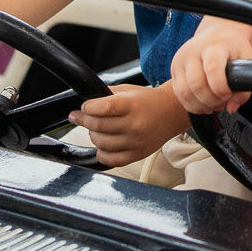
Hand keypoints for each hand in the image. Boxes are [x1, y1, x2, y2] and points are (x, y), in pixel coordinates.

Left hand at [67, 84, 184, 166]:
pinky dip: (101, 153)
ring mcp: (136, 142)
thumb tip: (84, 104)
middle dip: (83, 120)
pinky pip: (111, 160)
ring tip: (95, 129)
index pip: (102, 108)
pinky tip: (102, 145)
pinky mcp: (137, 154)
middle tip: (79, 116)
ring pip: (101, 143)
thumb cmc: (148, 100)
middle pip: (98, 126)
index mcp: (132, 105)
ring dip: (93, 135)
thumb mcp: (128, 90)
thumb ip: (106, 95)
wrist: (172, 113)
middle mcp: (134, 124)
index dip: (88, 108)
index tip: (84, 107)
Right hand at [170, 29, 251, 114]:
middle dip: (211, 101)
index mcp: (213, 46)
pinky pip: (178, 94)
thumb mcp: (246, 62)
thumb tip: (231, 108)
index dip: (221, 88)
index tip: (228, 94)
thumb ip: (243, 88)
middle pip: (196, 84)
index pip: (213, 69)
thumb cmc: (232, 48)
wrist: (217, 34)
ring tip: (213, 105)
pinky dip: (191, 104)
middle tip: (222, 102)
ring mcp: (180, 60)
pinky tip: (203, 104)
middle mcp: (193, 51)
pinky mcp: (174, 69)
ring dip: (200, 105)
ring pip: (184, 92)